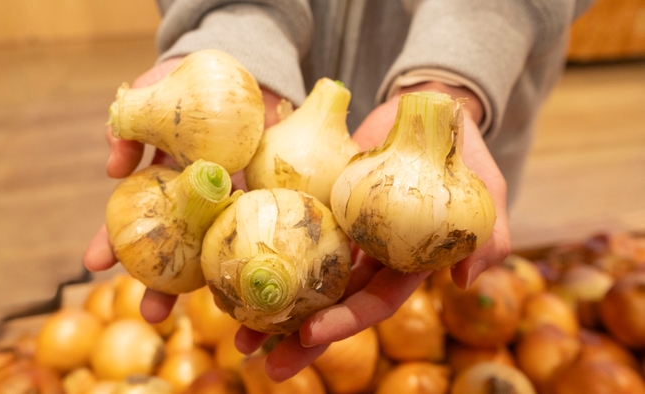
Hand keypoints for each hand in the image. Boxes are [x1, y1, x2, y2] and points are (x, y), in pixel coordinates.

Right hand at [83, 58, 282, 320]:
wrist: (248, 76)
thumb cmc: (195, 83)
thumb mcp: (157, 90)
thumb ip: (131, 120)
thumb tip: (113, 162)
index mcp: (166, 181)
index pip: (135, 216)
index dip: (113, 240)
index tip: (92, 267)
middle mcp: (197, 200)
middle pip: (177, 246)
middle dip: (160, 280)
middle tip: (151, 312)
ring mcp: (232, 202)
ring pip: (216, 246)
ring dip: (209, 281)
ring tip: (210, 312)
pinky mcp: (266, 198)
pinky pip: (259, 229)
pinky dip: (252, 252)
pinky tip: (249, 285)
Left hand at [234, 81, 510, 381]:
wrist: (430, 111)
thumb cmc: (464, 154)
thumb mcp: (489, 192)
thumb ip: (489, 236)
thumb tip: (465, 280)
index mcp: (405, 264)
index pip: (375, 302)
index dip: (346, 321)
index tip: (309, 334)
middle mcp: (369, 256)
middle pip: (332, 303)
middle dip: (298, 336)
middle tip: (258, 361)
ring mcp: (342, 232)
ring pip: (305, 277)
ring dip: (273, 306)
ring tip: (235, 332)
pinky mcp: (320, 202)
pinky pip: (290, 230)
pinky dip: (264, 251)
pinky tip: (230, 266)